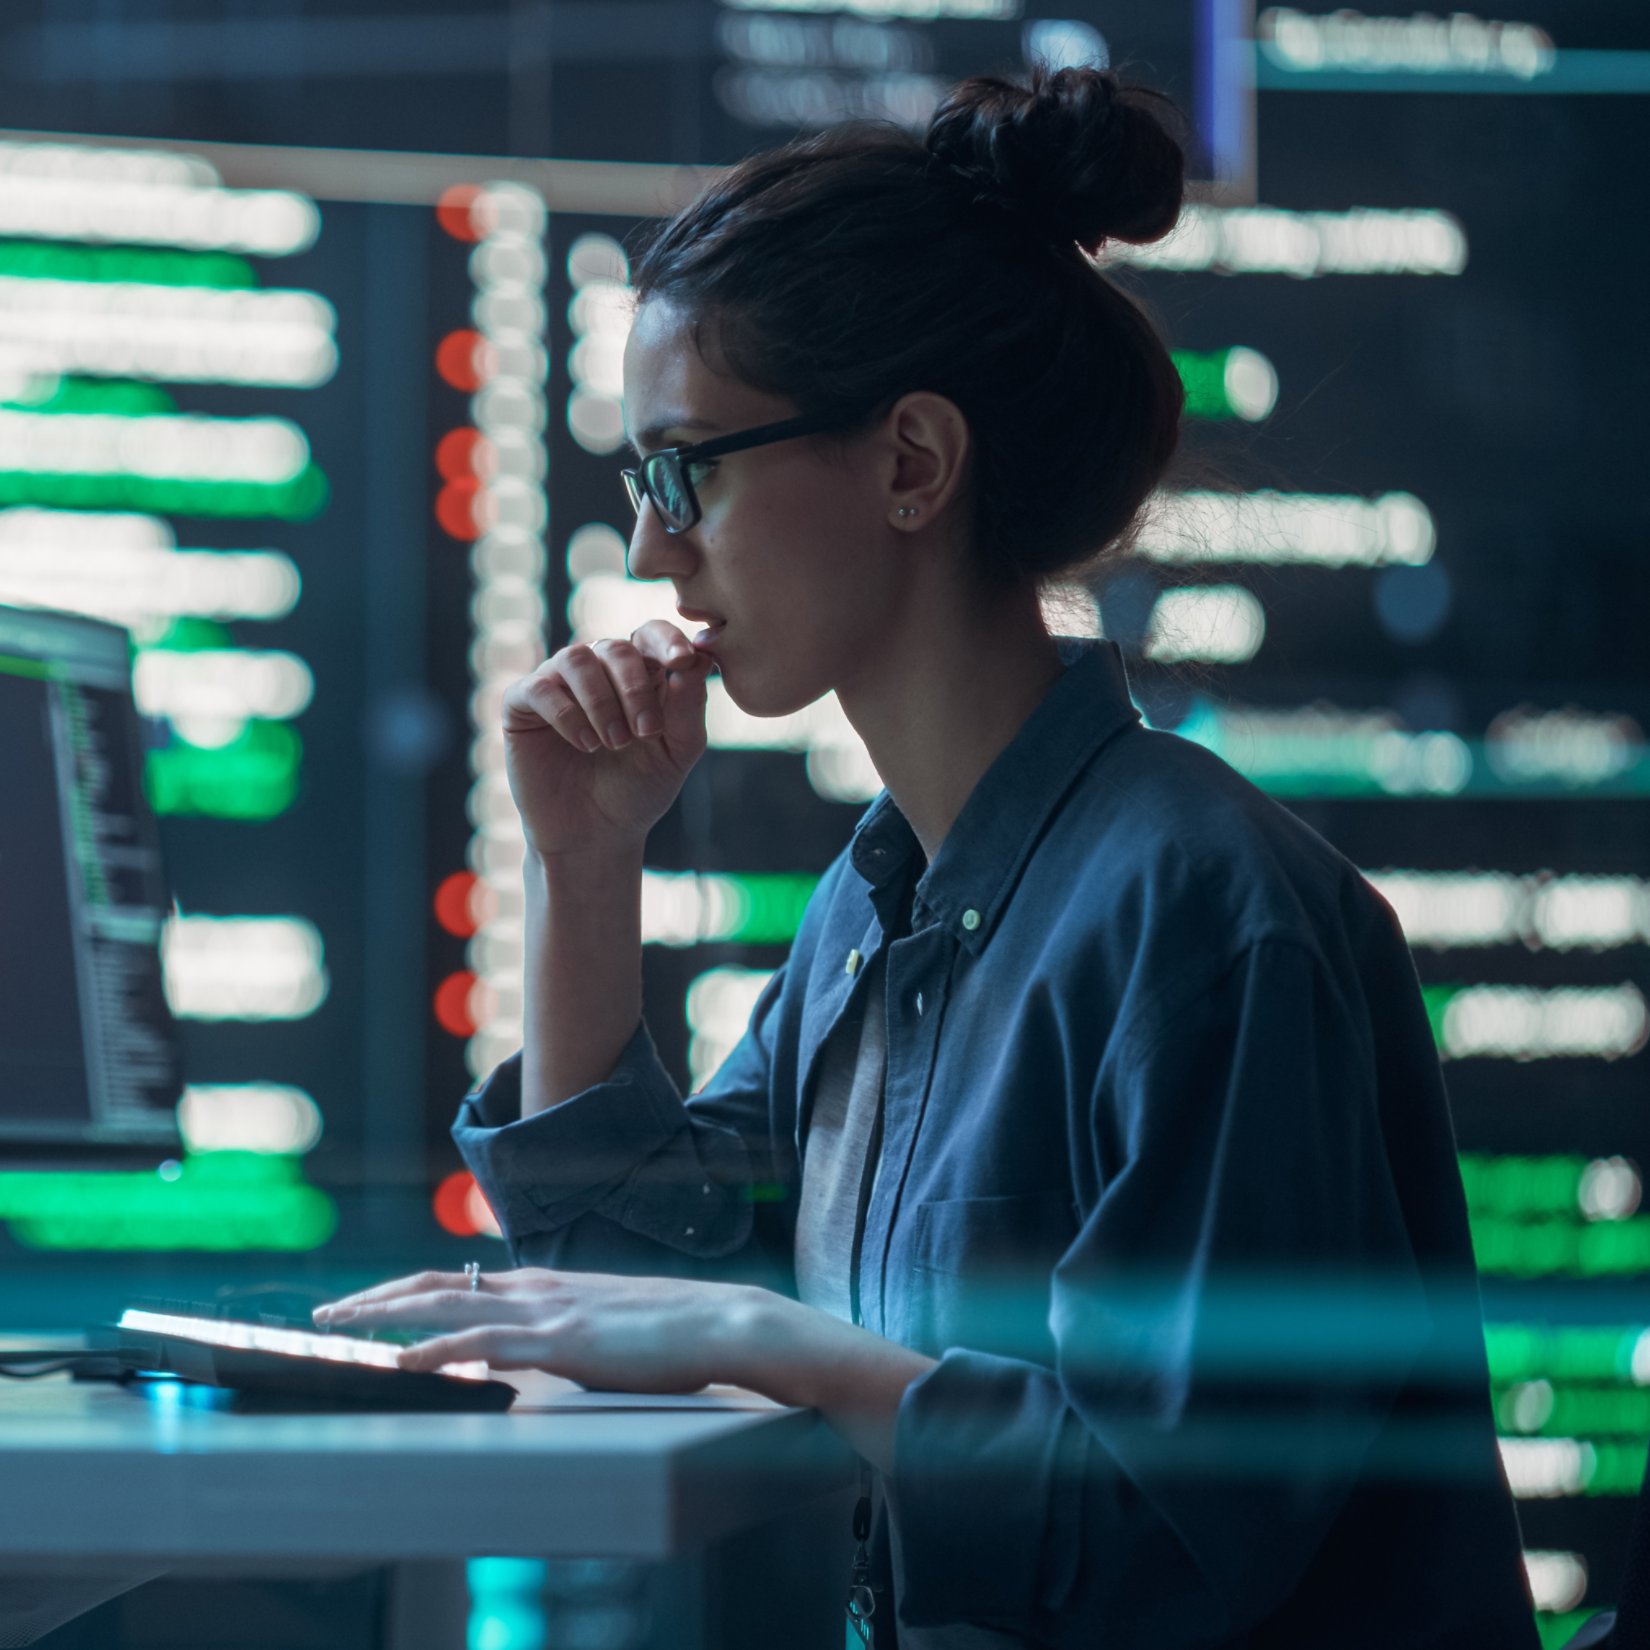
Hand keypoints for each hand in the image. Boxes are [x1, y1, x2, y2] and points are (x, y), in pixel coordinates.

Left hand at [313, 1267, 760, 1394]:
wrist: (720, 1322)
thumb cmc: (670, 1330)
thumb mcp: (600, 1324)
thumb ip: (559, 1331)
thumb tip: (529, 1351)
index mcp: (542, 1283)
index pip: (455, 1279)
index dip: (402, 1289)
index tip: (361, 1304)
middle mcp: (534, 1288)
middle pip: (436, 1284)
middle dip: (374, 1297)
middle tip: (325, 1313)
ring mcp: (546, 1311)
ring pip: (448, 1303)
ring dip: (387, 1315)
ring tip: (341, 1327)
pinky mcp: (562, 1341)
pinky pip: (485, 1343)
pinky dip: (437, 1350)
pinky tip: (405, 1361)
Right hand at [503, 621, 714, 860]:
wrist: (595, 835)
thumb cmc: (639, 790)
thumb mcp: (677, 751)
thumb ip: (689, 706)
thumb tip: (699, 657)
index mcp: (638, 674)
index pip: (651, 635)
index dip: (666, 640)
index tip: (681, 661)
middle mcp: (597, 671)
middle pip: (616, 648)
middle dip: (634, 688)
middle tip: (645, 733)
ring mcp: (557, 684)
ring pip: (577, 659)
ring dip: (601, 702)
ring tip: (613, 744)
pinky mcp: (522, 706)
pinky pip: (540, 687)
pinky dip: (566, 714)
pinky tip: (585, 745)